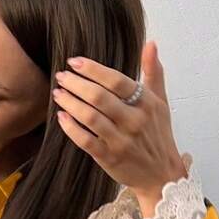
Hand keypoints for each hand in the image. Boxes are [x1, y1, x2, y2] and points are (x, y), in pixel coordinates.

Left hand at [52, 41, 187, 215]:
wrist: (161, 175)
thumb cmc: (157, 135)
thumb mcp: (160, 102)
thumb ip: (153, 72)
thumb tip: (151, 44)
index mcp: (146, 104)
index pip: (116, 80)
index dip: (93, 69)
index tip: (74, 62)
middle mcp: (134, 121)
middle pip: (100, 97)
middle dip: (76, 84)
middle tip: (61, 76)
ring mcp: (121, 140)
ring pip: (90, 117)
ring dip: (70, 103)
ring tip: (58, 93)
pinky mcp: (110, 158)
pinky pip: (86, 141)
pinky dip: (71, 128)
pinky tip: (61, 117)